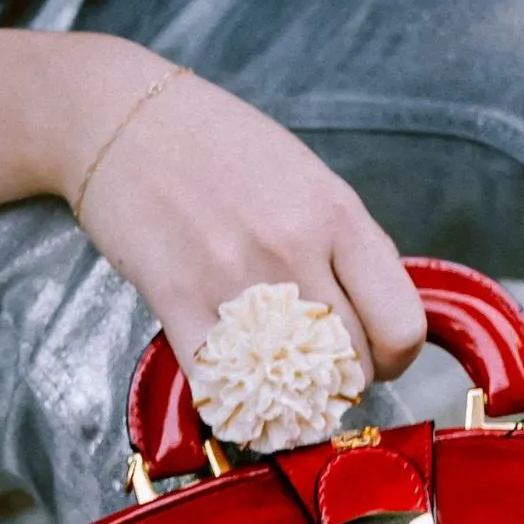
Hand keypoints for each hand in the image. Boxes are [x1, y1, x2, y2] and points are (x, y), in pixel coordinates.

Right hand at [67, 52, 424, 385]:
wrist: (121, 119)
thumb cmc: (218, 145)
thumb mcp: (307, 177)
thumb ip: (348, 245)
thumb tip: (379, 315)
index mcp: (337, 214)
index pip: (402, 326)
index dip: (394, 357)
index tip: (375, 353)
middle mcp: (295, 249)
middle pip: (352, 366)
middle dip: (343, 379)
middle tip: (318, 365)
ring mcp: (236, 281)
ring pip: (297, 389)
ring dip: (294, 397)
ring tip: (278, 371)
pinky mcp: (178, 306)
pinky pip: (226, 391)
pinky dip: (238, 404)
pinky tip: (237, 384)